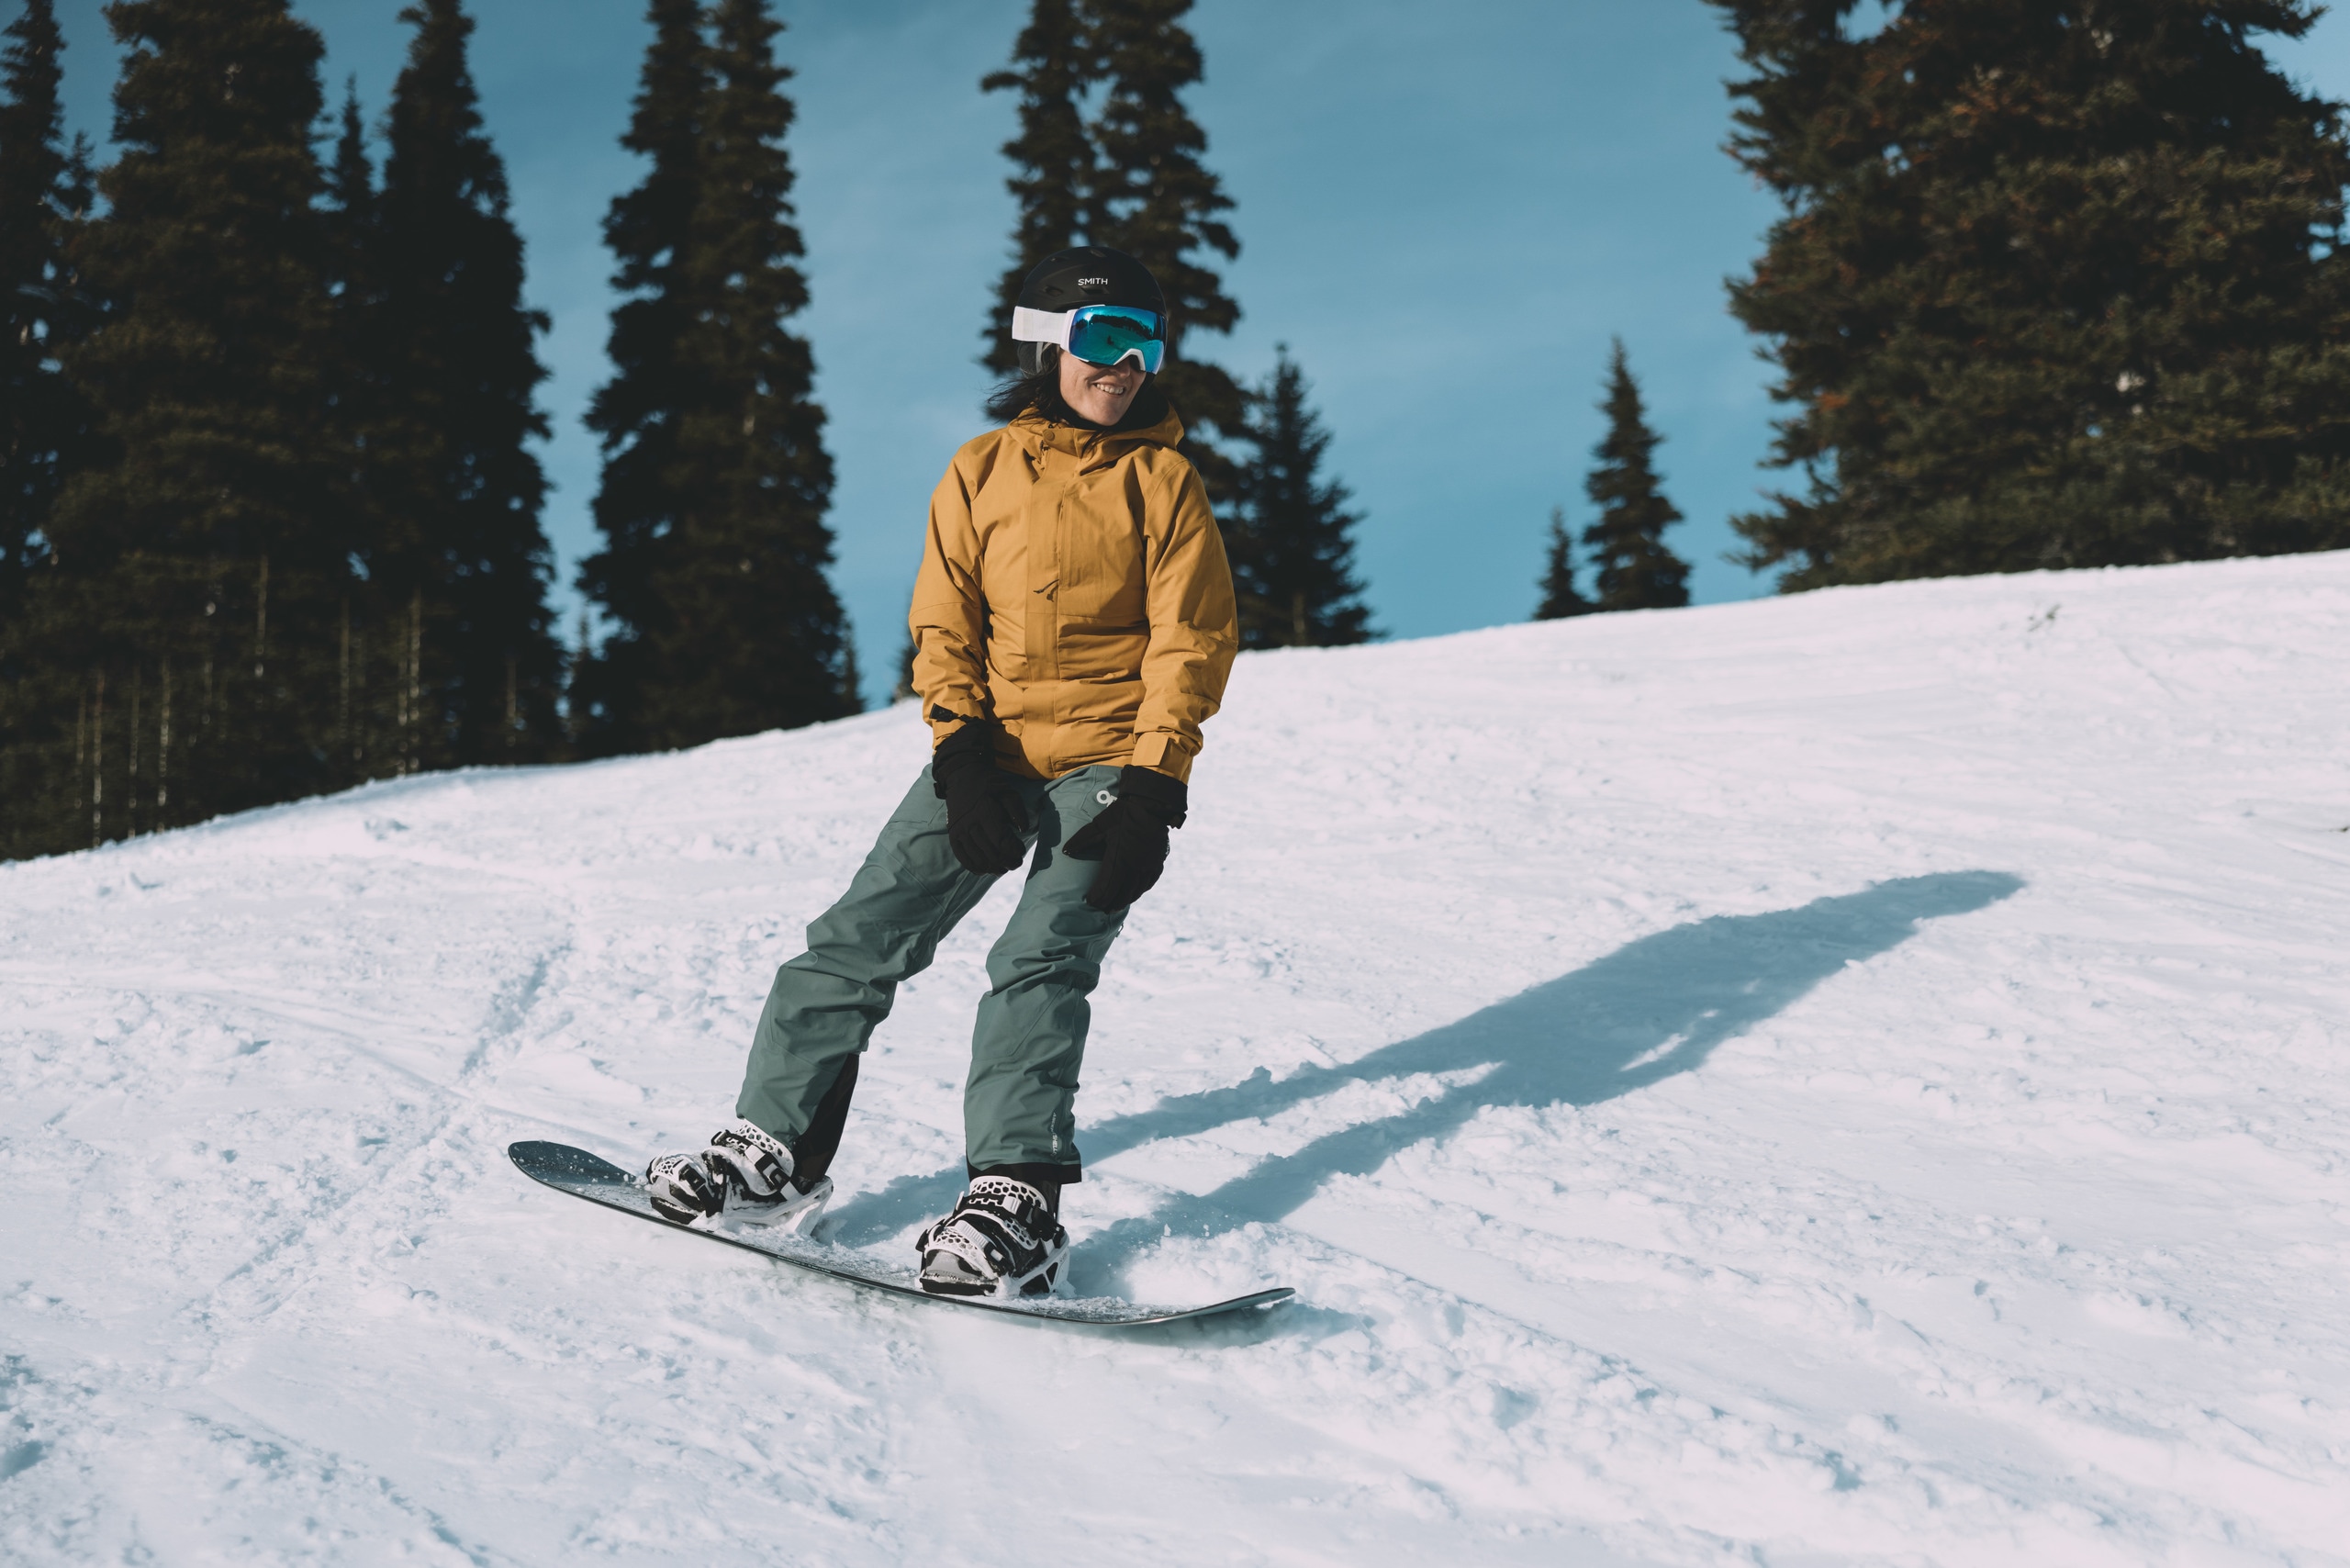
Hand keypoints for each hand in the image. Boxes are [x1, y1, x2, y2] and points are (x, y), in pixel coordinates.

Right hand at [930, 721, 1028, 874]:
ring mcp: (959, 831)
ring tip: (1004, 868)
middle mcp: (970, 823)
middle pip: (991, 853)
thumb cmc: (988, 784)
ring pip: (978, 858)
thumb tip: (1023, 830)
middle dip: (1007, 861)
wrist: (961, 776)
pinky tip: (985, 870)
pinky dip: (975, 867)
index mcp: (985, 812)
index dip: (1013, 851)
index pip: (1001, 840)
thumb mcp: (1007, 791)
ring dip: (993, 867)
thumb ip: (1017, 810)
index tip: (1021, 851)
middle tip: (1016, 863)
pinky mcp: (953, 835)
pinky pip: (963, 857)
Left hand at [1063, 766, 1187, 911]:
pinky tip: (1133, 892)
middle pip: (1122, 895)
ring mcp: (1148, 867)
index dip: (1098, 898)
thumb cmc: (1122, 814)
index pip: (1107, 888)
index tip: (1090, 901)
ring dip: (1124, 901)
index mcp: (1119, 860)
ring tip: (1115, 906)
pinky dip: (1139, 891)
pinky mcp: (1157, 864)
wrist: (1151, 806)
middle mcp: (1135, 868)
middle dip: (1110, 904)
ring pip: (1135, 892)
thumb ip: (1082, 840)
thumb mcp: (1099, 825)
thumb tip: (1065, 851)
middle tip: (1102, 909)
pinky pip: (1148, 884)